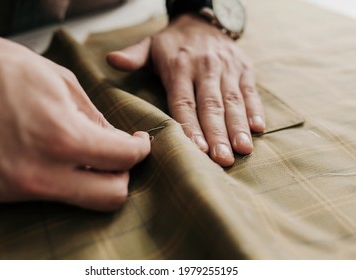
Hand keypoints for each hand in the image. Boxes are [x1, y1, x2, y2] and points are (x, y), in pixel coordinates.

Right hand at [0, 30, 149, 210]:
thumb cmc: (4, 69)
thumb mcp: (61, 82)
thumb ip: (95, 119)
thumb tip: (115, 142)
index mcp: (61, 137)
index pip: (124, 159)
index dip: (141, 149)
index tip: (139, 142)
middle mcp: (39, 173)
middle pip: (110, 197)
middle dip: (123, 175)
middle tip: (119, 155)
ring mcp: (14, 189)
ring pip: (77, 200)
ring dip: (90, 180)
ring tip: (83, 152)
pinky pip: (43, 195)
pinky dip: (57, 179)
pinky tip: (49, 155)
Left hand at [107, 14, 264, 165]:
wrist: (202, 20)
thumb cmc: (172, 42)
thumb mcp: (150, 45)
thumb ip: (133, 56)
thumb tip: (111, 60)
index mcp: (179, 67)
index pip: (184, 102)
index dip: (190, 126)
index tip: (197, 149)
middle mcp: (205, 68)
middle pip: (211, 105)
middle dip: (218, 134)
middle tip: (222, 160)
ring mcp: (227, 68)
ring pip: (233, 101)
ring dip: (239, 126)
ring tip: (243, 150)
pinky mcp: (244, 68)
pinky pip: (250, 91)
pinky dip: (256, 109)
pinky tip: (259, 129)